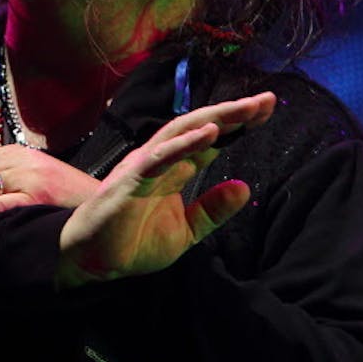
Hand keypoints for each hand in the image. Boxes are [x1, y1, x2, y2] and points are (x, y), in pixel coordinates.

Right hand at [56, 92, 275, 288]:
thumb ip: (212, 210)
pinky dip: (184, 143)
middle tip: (267, 100)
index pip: (211, 139)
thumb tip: (244, 188)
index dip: (238, 124)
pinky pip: (160, 156)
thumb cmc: (134, 242)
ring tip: (245, 109)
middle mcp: (162, 159)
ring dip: (214, 118)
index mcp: (176, 168)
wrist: (95, 262)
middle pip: (201, 126)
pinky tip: (209, 133)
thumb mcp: (186, 231)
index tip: (266, 110)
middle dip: (234, 112)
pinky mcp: (132, 179)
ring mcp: (146, 165)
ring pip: (182, 131)